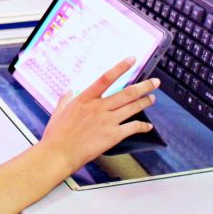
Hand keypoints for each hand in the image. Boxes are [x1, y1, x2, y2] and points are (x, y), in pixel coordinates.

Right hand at [41, 58, 158, 171]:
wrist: (60, 153)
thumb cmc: (57, 135)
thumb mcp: (59, 111)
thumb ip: (66, 99)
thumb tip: (70, 91)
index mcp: (85, 99)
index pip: (106, 78)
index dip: (121, 67)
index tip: (132, 60)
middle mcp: (99, 107)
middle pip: (127, 93)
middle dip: (144, 86)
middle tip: (154, 82)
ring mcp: (107, 121)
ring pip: (132, 108)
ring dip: (145, 102)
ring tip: (152, 98)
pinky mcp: (113, 136)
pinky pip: (132, 128)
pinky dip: (143, 127)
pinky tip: (148, 126)